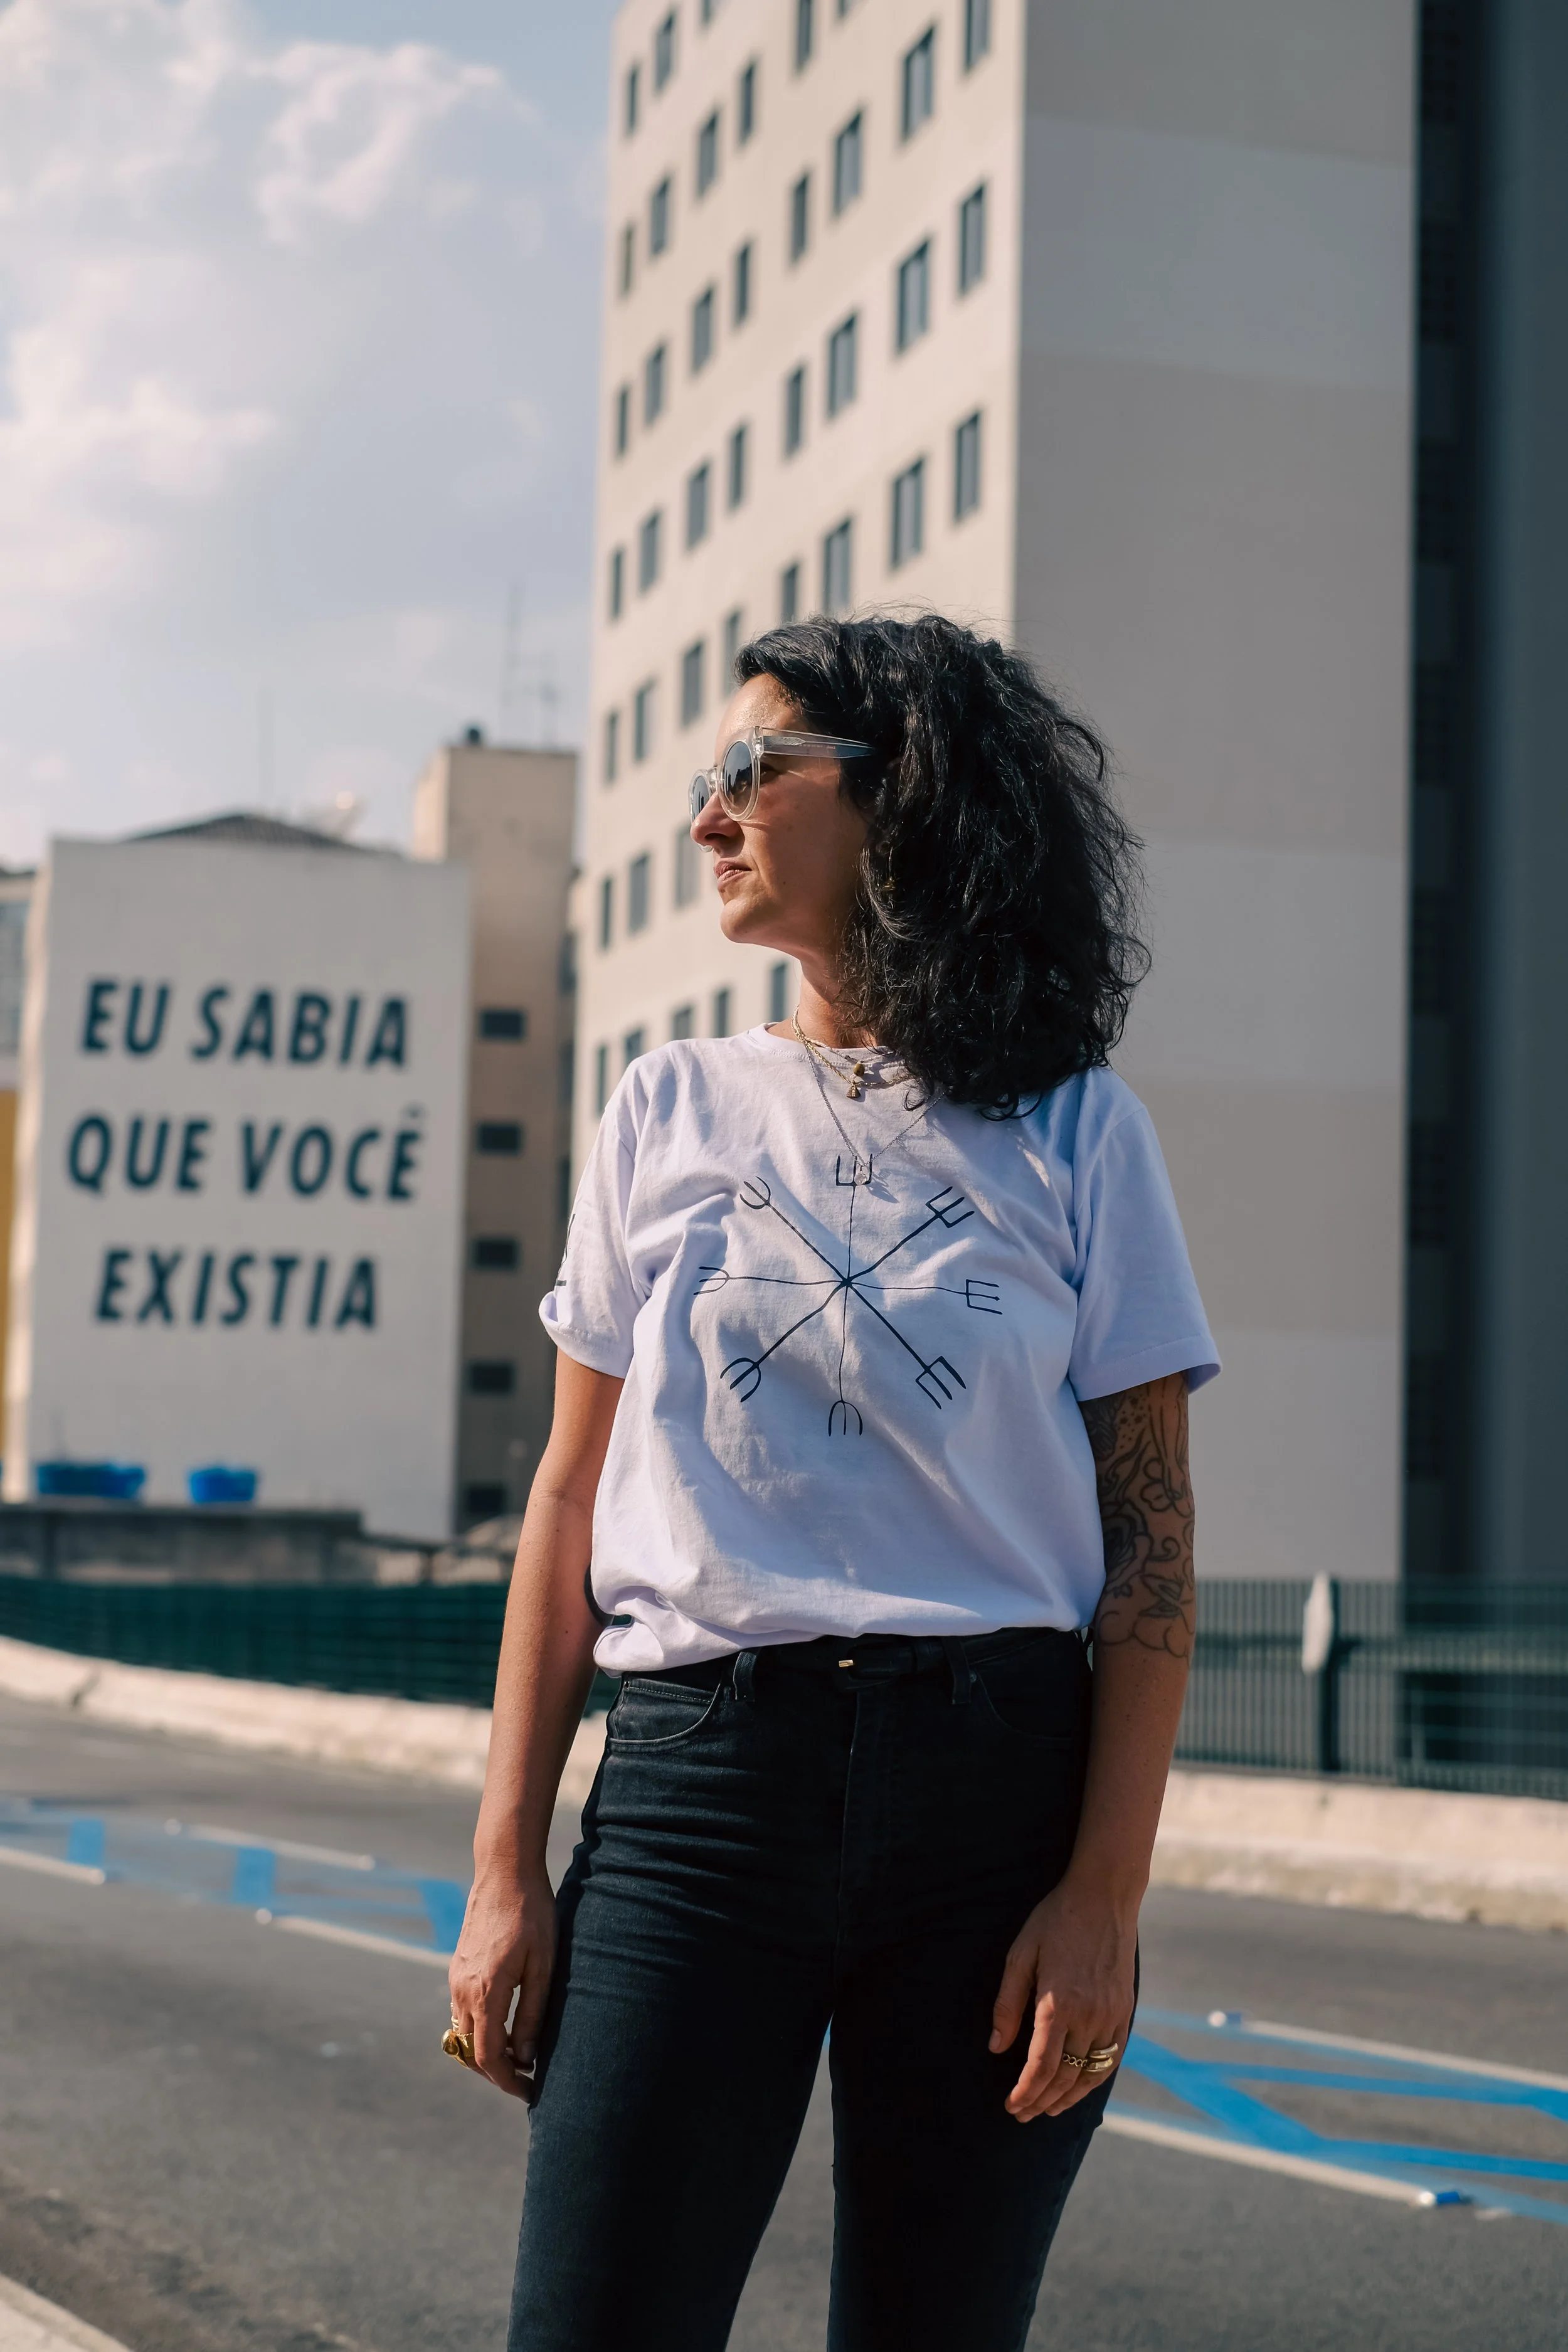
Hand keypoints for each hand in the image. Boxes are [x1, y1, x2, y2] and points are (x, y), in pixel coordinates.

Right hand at [447, 1863, 556, 2102]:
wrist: (504, 1872)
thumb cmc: (532, 1915)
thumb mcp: (544, 1966)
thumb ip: (533, 2014)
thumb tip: (527, 2057)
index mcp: (486, 1992)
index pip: (489, 2057)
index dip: (508, 2082)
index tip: (530, 2093)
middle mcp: (463, 1990)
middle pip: (471, 2053)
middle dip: (497, 2074)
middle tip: (528, 2081)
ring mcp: (456, 1979)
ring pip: (463, 2035)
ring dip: (486, 2054)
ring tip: (520, 2058)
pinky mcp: (457, 1969)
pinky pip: (462, 2014)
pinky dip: (479, 2031)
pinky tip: (506, 2028)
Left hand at [988, 1873, 1136, 2121]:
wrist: (1103, 1897)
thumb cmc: (1055, 1921)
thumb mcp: (1021, 1955)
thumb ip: (1007, 2004)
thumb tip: (995, 2047)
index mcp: (1058, 2004)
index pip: (1040, 2067)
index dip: (1025, 2092)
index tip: (1011, 2106)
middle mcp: (1089, 2016)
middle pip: (1064, 2077)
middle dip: (1041, 2101)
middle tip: (1022, 2114)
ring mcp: (1111, 2016)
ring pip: (1090, 2073)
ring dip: (1068, 2098)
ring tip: (1047, 2110)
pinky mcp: (1125, 2011)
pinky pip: (1111, 2058)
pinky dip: (1095, 2079)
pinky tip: (1080, 2087)